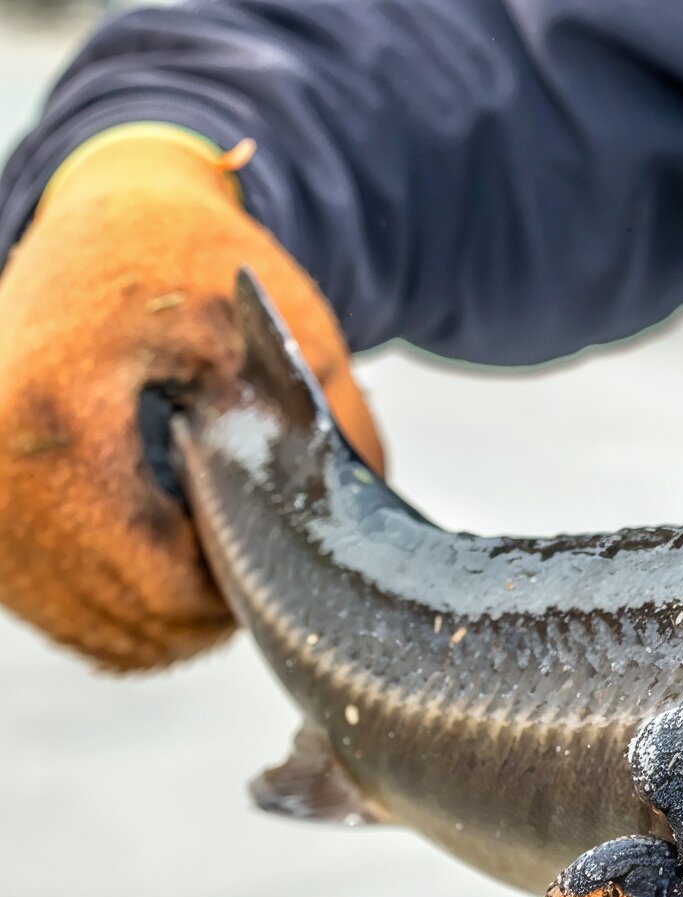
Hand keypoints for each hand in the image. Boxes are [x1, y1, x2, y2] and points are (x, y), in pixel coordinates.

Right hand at [0, 126, 381, 668]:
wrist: (110, 219)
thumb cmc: (195, 264)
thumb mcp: (285, 333)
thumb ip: (332, 437)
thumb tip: (364, 540)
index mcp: (52, 417)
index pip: (158, 582)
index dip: (241, 584)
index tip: (283, 539)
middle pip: (130, 616)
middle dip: (214, 600)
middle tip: (263, 536)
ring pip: (98, 625)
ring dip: (174, 607)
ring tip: (222, 534)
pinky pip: (68, 609)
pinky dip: (132, 598)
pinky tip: (176, 542)